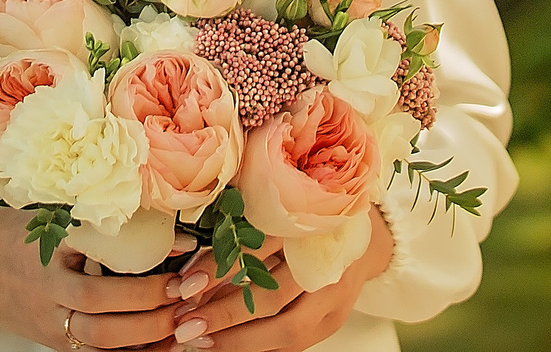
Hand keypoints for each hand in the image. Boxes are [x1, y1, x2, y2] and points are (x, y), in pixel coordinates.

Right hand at [0, 208, 184, 348]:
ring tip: (184, 318)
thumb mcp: (50, 218)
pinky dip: (133, 351)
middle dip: (149, 310)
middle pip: (100, 320)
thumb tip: (167, 232)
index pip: (96, 276)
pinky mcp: (56, 344)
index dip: (143, 274)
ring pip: (101, 346)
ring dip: (147, 336)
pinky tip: (164, 342)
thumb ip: (100, 225)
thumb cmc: (11, 235)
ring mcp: (51, 329)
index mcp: (43, 263)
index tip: (182, 255)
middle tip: (188, 289)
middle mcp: (46, 302)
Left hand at [165, 213, 392, 351]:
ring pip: (287, 329)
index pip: (258, 249)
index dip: (220, 267)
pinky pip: (295, 344)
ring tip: (201, 342)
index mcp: (307, 226)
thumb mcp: (279, 212)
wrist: (366, 236)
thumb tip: (188, 258)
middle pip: (273, 297)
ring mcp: (334, 298)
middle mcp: (325, 263)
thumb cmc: (309, 218)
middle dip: (225, 314)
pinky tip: (229, 347)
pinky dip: (260, 347)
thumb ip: (241, 227)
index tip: (184, 283)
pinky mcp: (334, 322)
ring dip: (239, 341)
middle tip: (186, 325)